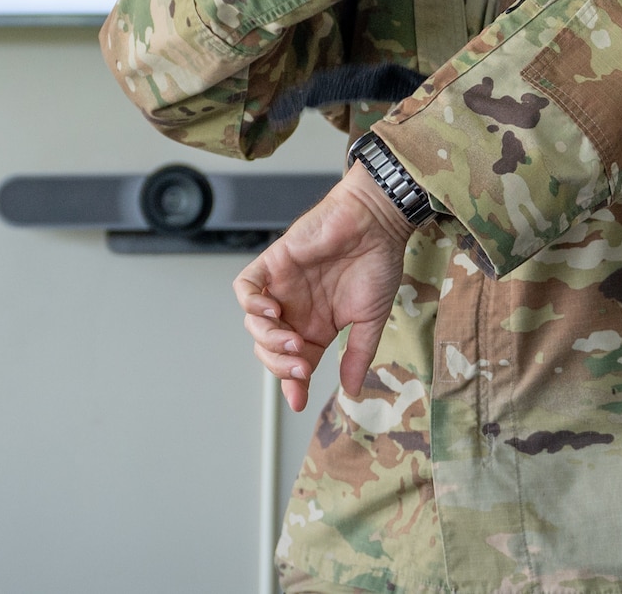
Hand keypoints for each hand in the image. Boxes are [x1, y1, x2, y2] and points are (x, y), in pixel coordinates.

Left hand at [233, 165, 415, 411]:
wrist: (376, 221)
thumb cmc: (376, 262)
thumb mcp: (370, 318)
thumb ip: (359, 353)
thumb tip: (352, 391)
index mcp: (317, 326)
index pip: (294, 362)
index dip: (292, 384)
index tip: (299, 401)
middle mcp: (296, 309)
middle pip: (270, 349)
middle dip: (280, 366)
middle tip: (302, 368)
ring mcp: (282, 287)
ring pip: (254, 324)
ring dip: (269, 340)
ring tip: (293, 341)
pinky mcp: (273, 263)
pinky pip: (245, 288)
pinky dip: (251, 304)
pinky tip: (272, 312)